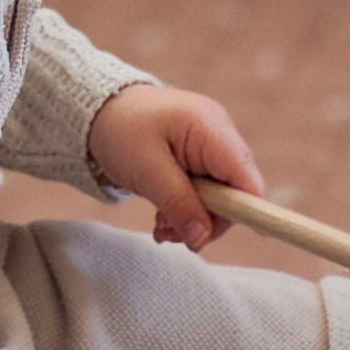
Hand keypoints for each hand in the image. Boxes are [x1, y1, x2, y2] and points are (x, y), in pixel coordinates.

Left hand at [87, 80, 262, 248]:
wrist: (102, 110)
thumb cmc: (121, 129)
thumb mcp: (146, 170)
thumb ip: (178, 204)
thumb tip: (202, 238)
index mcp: (211, 128)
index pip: (246, 179)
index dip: (246, 212)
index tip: (216, 236)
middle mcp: (220, 136)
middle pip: (236, 193)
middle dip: (205, 221)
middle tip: (170, 234)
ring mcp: (212, 147)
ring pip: (220, 198)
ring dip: (192, 219)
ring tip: (161, 227)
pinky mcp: (202, 159)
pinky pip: (206, 193)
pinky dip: (186, 210)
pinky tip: (163, 217)